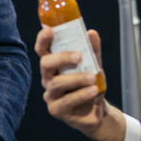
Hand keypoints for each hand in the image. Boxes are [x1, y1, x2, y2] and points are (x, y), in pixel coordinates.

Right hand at [35, 26, 125, 140]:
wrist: (98, 110)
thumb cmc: (90, 83)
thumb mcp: (94, 64)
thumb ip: (93, 49)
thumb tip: (92, 33)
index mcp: (53, 64)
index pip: (42, 49)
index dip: (42, 39)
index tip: (49, 30)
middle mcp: (47, 77)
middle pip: (45, 64)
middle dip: (61, 58)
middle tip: (79, 56)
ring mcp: (50, 94)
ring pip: (56, 83)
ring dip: (76, 78)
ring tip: (92, 77)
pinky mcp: (56, 110)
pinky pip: (67, 101)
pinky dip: (82, 94)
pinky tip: (93, 90)